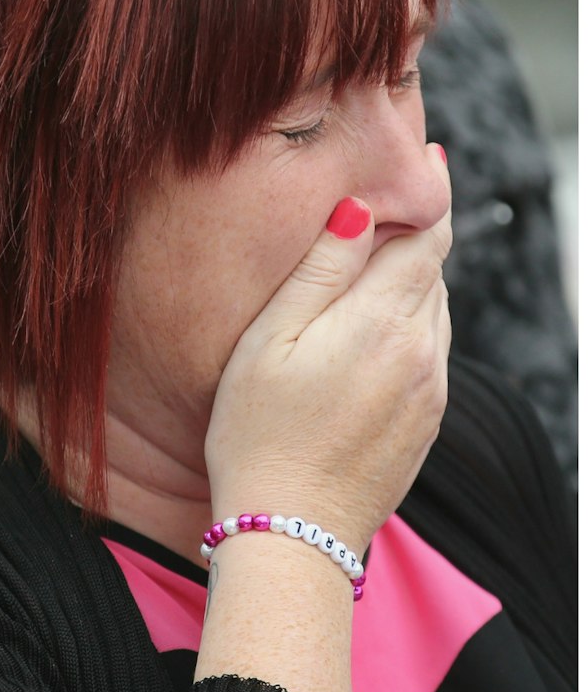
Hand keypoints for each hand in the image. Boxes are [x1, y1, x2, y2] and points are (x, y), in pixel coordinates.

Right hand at [205, 144, 451, 552]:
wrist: (291, 532)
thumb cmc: (258, 431)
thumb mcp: (271, 339)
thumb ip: (319, 271)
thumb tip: (358, 209)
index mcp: (385, 322)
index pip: (427, 239)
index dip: (428, 196)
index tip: (430, 159)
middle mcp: (423, 354)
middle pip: (434, 273)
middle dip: (415, 237)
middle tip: (385, 208)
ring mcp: (430, 394)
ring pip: (434, 314)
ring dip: (412, 284)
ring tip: (374, 266)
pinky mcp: (425, 426)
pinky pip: (429, 355)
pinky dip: (409, 328)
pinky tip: (368, 336)